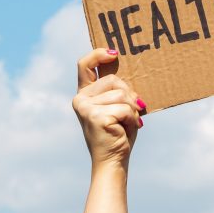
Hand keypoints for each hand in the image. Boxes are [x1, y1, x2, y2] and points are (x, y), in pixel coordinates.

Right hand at [72, 49, 144, 169]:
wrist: (113, 159)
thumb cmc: (119, 132)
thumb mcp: (119, 106)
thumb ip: (118, 89)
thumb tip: (129, 69)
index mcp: (86, 93)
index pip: (85, 65)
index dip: (98, 54)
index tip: (114, 52)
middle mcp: (81, 98)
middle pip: (113, 79)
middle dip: (129, 94)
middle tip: (131, 111)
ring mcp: (85, 107)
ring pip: (121, 95)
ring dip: (132, 109)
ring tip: (127, 123)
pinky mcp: (94, 116)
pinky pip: (124, 108)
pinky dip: (132, 118)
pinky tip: (126, 128)